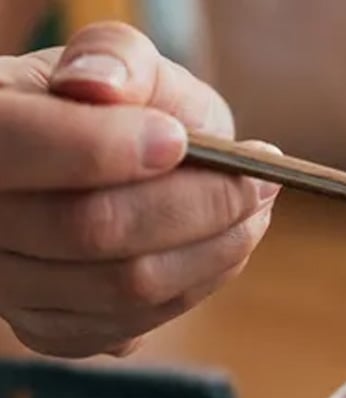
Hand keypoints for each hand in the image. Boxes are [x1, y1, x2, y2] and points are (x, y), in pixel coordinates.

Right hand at [0, 22, 278, 356]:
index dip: (102, 147)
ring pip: (124, 285)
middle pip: (89, 229)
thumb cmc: (120, 104)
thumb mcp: (121, 61)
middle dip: (196, 204)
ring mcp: (9, 285)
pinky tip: (221, 245)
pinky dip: (197, 282)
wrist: (114, 162)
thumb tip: (102, 88)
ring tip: (255, 209)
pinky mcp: (52, 330)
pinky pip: (135, 321)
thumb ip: (115, 59)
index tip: (179, 139)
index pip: (14, 146)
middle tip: (260, 180)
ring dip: (213, 249)